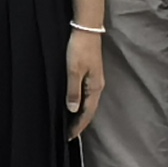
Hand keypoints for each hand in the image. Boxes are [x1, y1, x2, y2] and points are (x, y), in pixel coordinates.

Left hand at [65, 23, 106, 138]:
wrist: (87, 29)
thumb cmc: (79, 49)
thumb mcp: (73, 71)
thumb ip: (73, 91)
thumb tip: (72, 110)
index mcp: (94, 87)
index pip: (87, 112)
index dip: (79, 125)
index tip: (70, 137)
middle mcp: (98, 86)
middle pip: (90, 110)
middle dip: (80, 123)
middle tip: (69, 135)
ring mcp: (96, 80)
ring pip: (89, 103)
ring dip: (81, 115)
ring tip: (71, 124)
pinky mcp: (92, 74)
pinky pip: (88, 95)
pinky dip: (82, 104)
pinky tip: (75, 105)